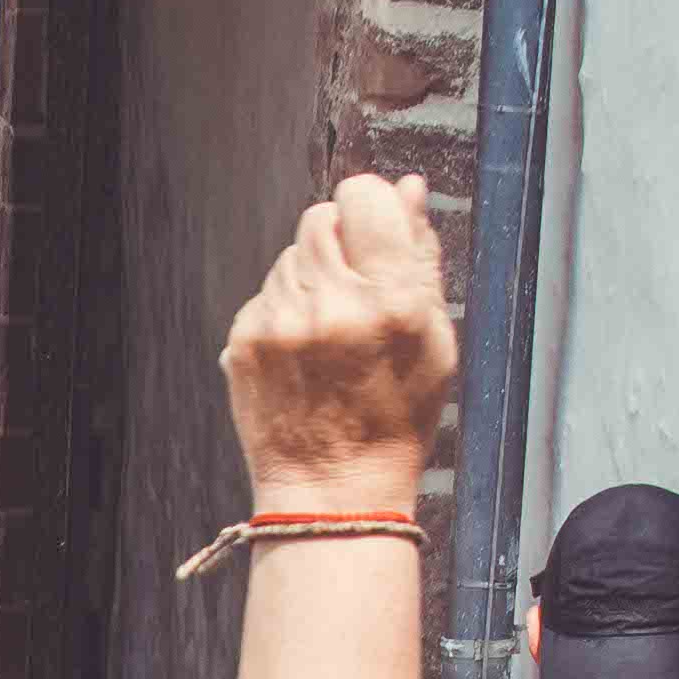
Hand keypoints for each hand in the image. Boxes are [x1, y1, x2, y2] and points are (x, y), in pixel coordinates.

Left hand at [219, 172, 457, 502]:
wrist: (334, 490)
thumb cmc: (395, 418)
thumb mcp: (434, 339)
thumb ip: (420, 256)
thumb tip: (407, 188)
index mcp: (391, 300)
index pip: (363, 196)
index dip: (370, 206)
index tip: (375, 229)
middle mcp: (332, 304)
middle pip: (320, 217)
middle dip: (340, 242)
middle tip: (355, 290)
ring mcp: (282, 323)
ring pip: (290, 255)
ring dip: (311, 279)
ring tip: (330, 333)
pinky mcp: (245, 340)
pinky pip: (265, 294)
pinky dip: (284, 312)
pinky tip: (303, 354)